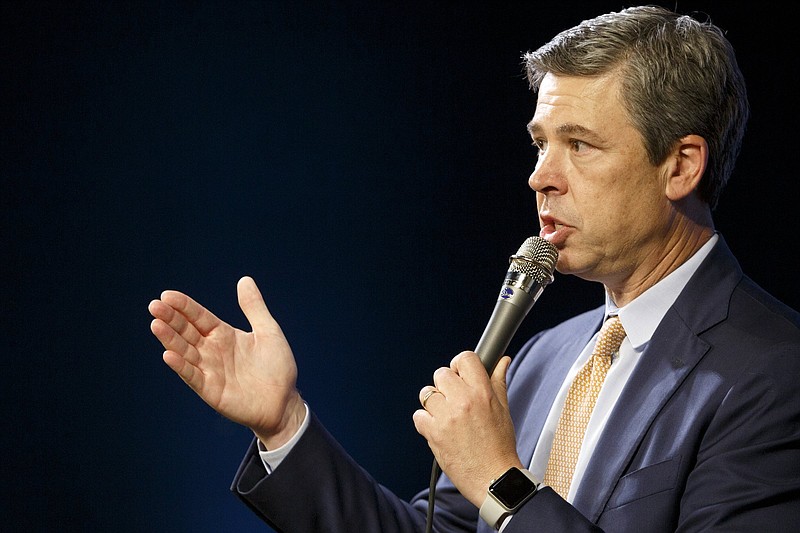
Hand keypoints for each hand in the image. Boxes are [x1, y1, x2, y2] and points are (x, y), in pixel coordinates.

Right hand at [148, 276, 304, 447]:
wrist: (285, 402)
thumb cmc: (277, 367)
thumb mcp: (268, 331)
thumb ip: (254, 307)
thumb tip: (245, 279)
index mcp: (223, 334)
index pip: (198, 317)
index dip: (183, 306)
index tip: (167, 295)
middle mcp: (212, 350)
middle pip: (186, 331)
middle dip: (170, 318)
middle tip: (154, 305)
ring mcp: (209, 370)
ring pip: (184, 351)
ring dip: (170, 339)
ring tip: (155, 324)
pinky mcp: (211, 390)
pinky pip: (192, 376)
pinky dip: (180, 366)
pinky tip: (168, 354)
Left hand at [413, 352, 522, 506]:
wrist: (494, 479)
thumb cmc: (500, 446)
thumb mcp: (504, 409)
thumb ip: (498, 381)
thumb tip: (502, 361)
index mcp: (482, 393)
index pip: (465, 358)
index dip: (461, 365)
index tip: (461, 374)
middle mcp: (463, 401)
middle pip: (441, 374)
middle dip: (447, 384)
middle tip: (455, 399)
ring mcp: (446, 417)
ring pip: (426, 393)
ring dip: (434, 402)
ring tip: (447, 416)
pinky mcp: (433, 434)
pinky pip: (418, 415)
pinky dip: (425, 422)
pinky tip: (439, 429)